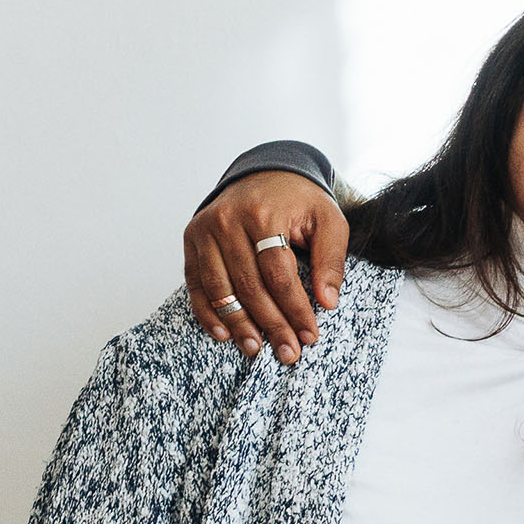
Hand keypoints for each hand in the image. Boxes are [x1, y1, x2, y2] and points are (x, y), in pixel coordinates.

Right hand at [184, 173, 349, 362]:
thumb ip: (331, 259)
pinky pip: (196, 283)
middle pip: (250, 285)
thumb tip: (327, 301)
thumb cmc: (300, 200)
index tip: (310, 335)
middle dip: (271, 324)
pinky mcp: (192, 240)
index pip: (279, 274)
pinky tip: (224, 333)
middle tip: (288, 352)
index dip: (296, 309)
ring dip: (239, 324)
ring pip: (221, 288)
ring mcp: (204, 231)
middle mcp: (227, 221)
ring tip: (256, 349)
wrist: (265, 172)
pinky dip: (208, 311)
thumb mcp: (329, 219)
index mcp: (264, 214)